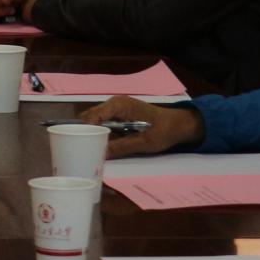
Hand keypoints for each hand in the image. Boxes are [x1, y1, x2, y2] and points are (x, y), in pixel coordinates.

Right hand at [80, 96, 204, 158]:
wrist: (180, 125)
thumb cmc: (164, 131)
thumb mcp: (144, 142)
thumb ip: (121, 147)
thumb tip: (100, 155)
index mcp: (119, 105)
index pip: (93, 115)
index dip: (84, 129)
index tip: (80, 144)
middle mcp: (114, 104)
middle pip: (90, 117)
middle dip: (85, 132)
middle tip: (82, 149)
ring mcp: (115, 109)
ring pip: (95, 121)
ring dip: (92, 134)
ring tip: (89, 149)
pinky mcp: (118, 116)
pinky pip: (103, 124)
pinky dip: (100, 134)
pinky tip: (101, 145)